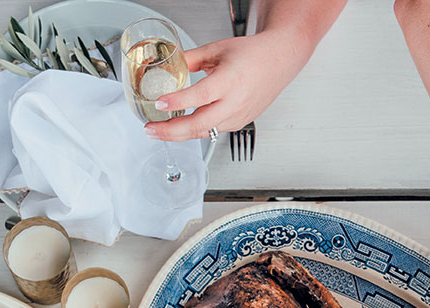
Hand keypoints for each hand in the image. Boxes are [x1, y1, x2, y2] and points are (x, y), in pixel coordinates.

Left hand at [143, 32, 307, 141]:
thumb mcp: (217, 50)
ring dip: (179, 134)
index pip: (201, 95)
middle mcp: (235, 101)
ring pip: (204, 132)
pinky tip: (180, 127)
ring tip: (158, 130)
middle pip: (200, 124)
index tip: (159, 103)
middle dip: (171, 131)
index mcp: (230, 79)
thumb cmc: (252, 55)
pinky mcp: (238, 123)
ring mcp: (238, 116)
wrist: (279, 61)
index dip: (178, 102)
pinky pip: (212, 131)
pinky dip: (194, 131)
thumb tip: (166, 65)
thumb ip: (189, 59)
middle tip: (150, 129)